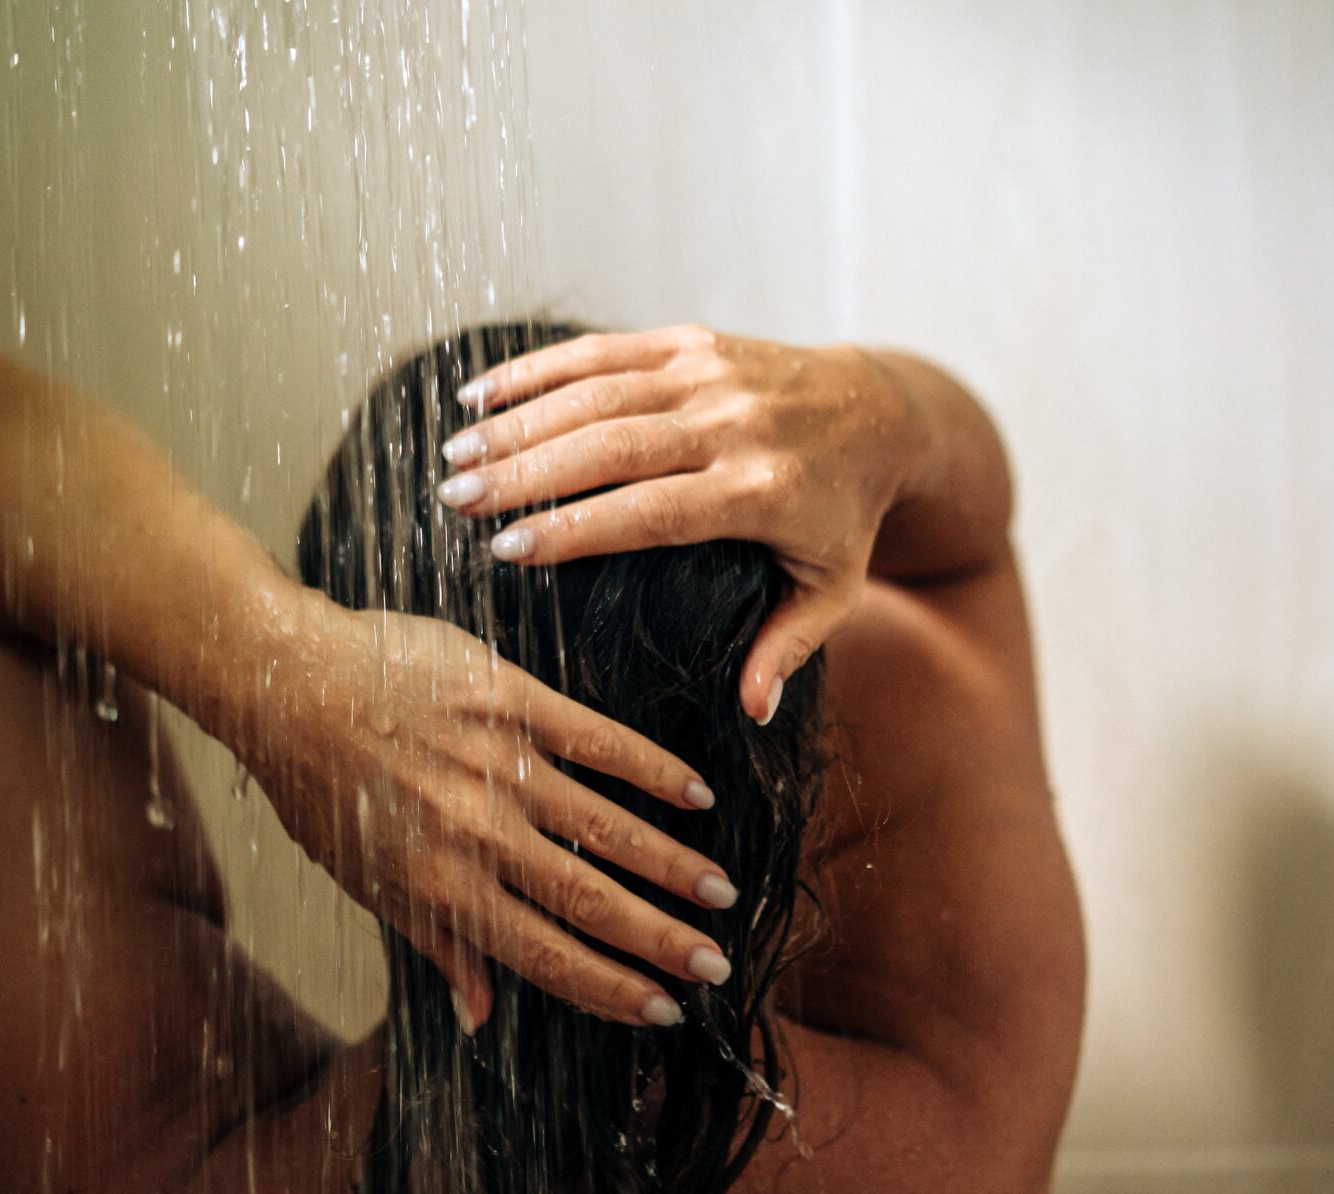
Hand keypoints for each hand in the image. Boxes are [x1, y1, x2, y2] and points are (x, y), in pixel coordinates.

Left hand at [241, 596, 739, 1030]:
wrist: (288, 681)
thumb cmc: (322, 787)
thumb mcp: (366, 880)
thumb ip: (436, 945)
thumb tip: (480, 1016)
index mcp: (442, 889)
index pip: (546, 955)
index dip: (611, 988)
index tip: (663, 1010)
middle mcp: (478, 838)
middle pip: (591, 900)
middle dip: (662, 939)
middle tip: (717, 965)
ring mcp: (499, 767)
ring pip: (608, 828)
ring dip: (672, 864)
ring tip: (721, 893)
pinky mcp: (512, 700)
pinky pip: (599, 742)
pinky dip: (653, 770)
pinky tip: (697, 793)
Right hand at [431, 324, 925, 721]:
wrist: (878, 410)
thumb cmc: (845, 516)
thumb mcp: (833, 589)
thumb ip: (788, 647)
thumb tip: (752, 713)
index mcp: (762, 492)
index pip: (653, 510)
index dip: (576, 528)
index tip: (506, 551)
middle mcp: (733, 423)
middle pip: (611, 444)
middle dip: (525, 471)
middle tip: (454, 499)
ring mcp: (710, 373)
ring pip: (598, 391)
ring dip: (518, 420)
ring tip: (454, 454)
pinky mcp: (692, 340)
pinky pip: (605, 349)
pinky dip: (537, 369)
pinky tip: (480, 394)